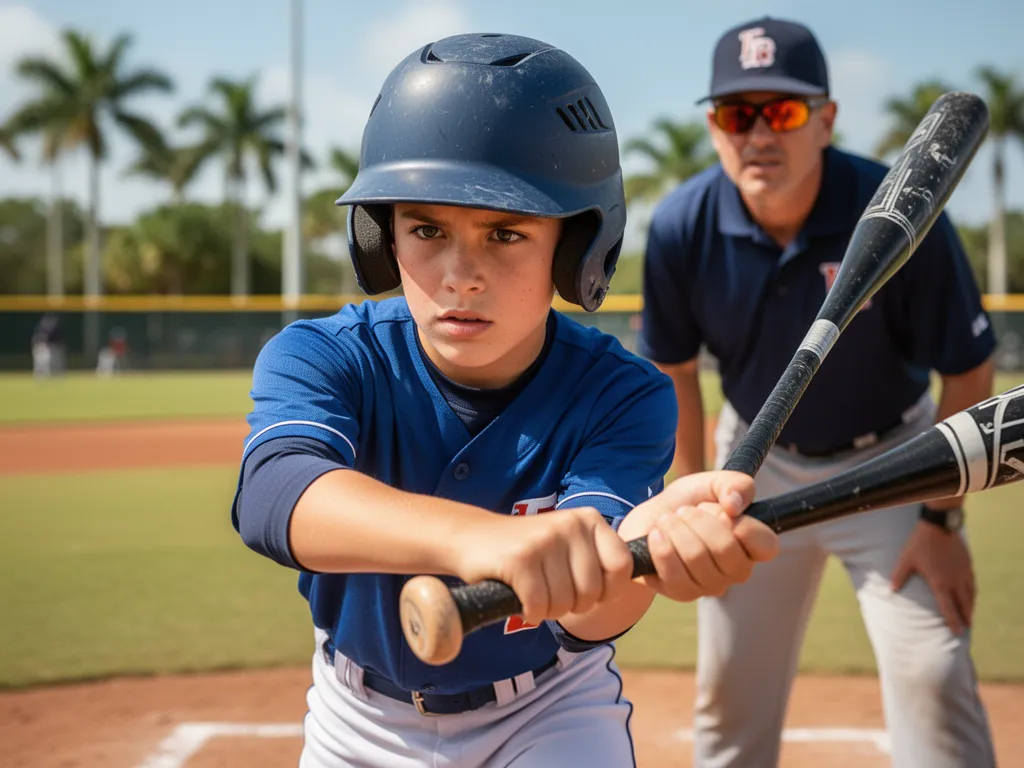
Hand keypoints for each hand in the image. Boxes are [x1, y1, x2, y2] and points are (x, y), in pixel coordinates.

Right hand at [455, 508, 633, 624]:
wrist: (471, 538)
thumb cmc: (528, 551)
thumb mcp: (570, 544)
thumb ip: (600, 559)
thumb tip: (641, 583)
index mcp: (589, 520)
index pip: (622, 568)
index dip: (606, 590)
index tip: (584, 590)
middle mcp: (570, 524)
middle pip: (593, 593)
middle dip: (572, 604)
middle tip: (551, 591)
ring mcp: (545, 540)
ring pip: (566, 603)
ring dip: (548, 609)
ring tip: (532, 588)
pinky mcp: (520, 560)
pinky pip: (540, 607)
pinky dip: (529, 611)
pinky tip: (518, 594)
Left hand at [617, 471, 778, 601]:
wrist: (648, 520)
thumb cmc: (686, 503)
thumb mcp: (710, 483)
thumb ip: (734, 484)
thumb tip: (734, 505)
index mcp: (751, 545)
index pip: (766, 546)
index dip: (744, 526)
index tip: (723, 509)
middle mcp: (736, 570)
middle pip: (725, 549)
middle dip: (698, 520)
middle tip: (685, 511)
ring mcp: (709, 586)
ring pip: (696, 558)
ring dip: (675, 528)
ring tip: (668, 520)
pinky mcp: (681, 593)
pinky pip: (673, 573)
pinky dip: (661, 546)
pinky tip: (656, 535)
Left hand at [891, 520, 975, 634]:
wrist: (939, 526)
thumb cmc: (920, 544)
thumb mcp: (906, 560)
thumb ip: (899, 576)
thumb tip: (890, 590)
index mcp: (940, 583)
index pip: (948, 608)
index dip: (952, 621)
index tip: (957, 632)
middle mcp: (955, 581)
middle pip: (963, 604)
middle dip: (966, 616)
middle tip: (967, 626)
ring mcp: (963, 572)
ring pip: (971, 594)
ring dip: (971, 605)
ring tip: (970, 613)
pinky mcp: (968, 564)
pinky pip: (973, 582)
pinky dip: (973, 591)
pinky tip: (971, 593)